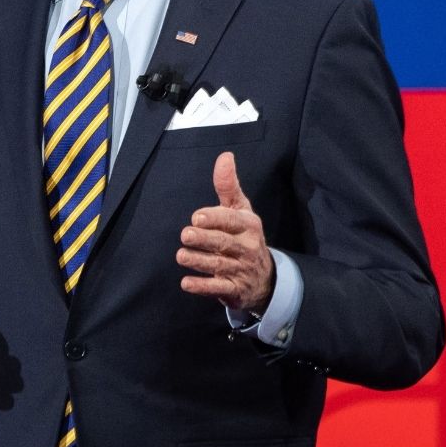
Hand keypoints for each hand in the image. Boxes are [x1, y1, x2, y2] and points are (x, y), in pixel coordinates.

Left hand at [177, 151, 273, 311]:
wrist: (264, 277)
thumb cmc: (244, 235)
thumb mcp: (240, 209)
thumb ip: (228, 185)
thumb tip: (225, 156)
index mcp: (248, 225)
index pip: (232, 220)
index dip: (215, 218)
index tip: (197, 217)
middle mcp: (246, 247)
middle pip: (224, 243)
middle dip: (204, 239)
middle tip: (185, 235)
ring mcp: (240, 270)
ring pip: (218, 265)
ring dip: (199, 261)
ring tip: (181, 255)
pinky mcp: (233, 290)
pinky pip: (218, 289)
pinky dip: (202, 287)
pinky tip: (186, 283)